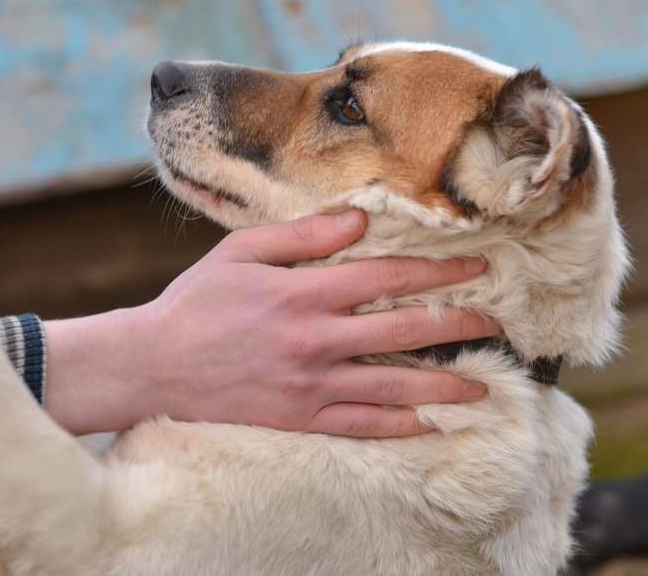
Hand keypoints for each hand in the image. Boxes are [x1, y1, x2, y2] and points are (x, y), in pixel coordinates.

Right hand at [43, 210, 497, 436]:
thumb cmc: (194, 303)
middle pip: (404, 331)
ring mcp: (309, 385)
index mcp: (301, 293)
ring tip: (482, 387)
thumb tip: (358, 220)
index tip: (477, 268)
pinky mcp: (298, 419)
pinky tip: (428, 425)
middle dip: (457, 323)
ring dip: (443, 385)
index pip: (387, 278)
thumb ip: (300, 237)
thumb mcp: (238, 253)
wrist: (151, 367)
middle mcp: (314, 340)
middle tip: (496, 321)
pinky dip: (398, 427)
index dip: (438, 272)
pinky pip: (359, 425)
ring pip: (392, 386)